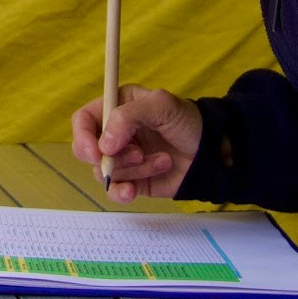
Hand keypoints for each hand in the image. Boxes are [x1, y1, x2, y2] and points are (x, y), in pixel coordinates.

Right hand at [72, 83, 201, 203]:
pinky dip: (122, 192)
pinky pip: (115, 190)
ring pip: (106, 172)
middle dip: (109, 157)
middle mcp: (115, 134)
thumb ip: (128, 117)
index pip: (83, 120)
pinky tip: (134, 191)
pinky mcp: (134, 181)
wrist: (215, 153)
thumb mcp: (161, 106)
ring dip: (133, 170)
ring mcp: (124, 159)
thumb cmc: (189, 122)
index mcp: (117, 108)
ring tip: (162, 161)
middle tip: (137, 155)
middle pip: (86, 149)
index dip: (82, 136)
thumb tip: (104, 146)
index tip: (96, 152)